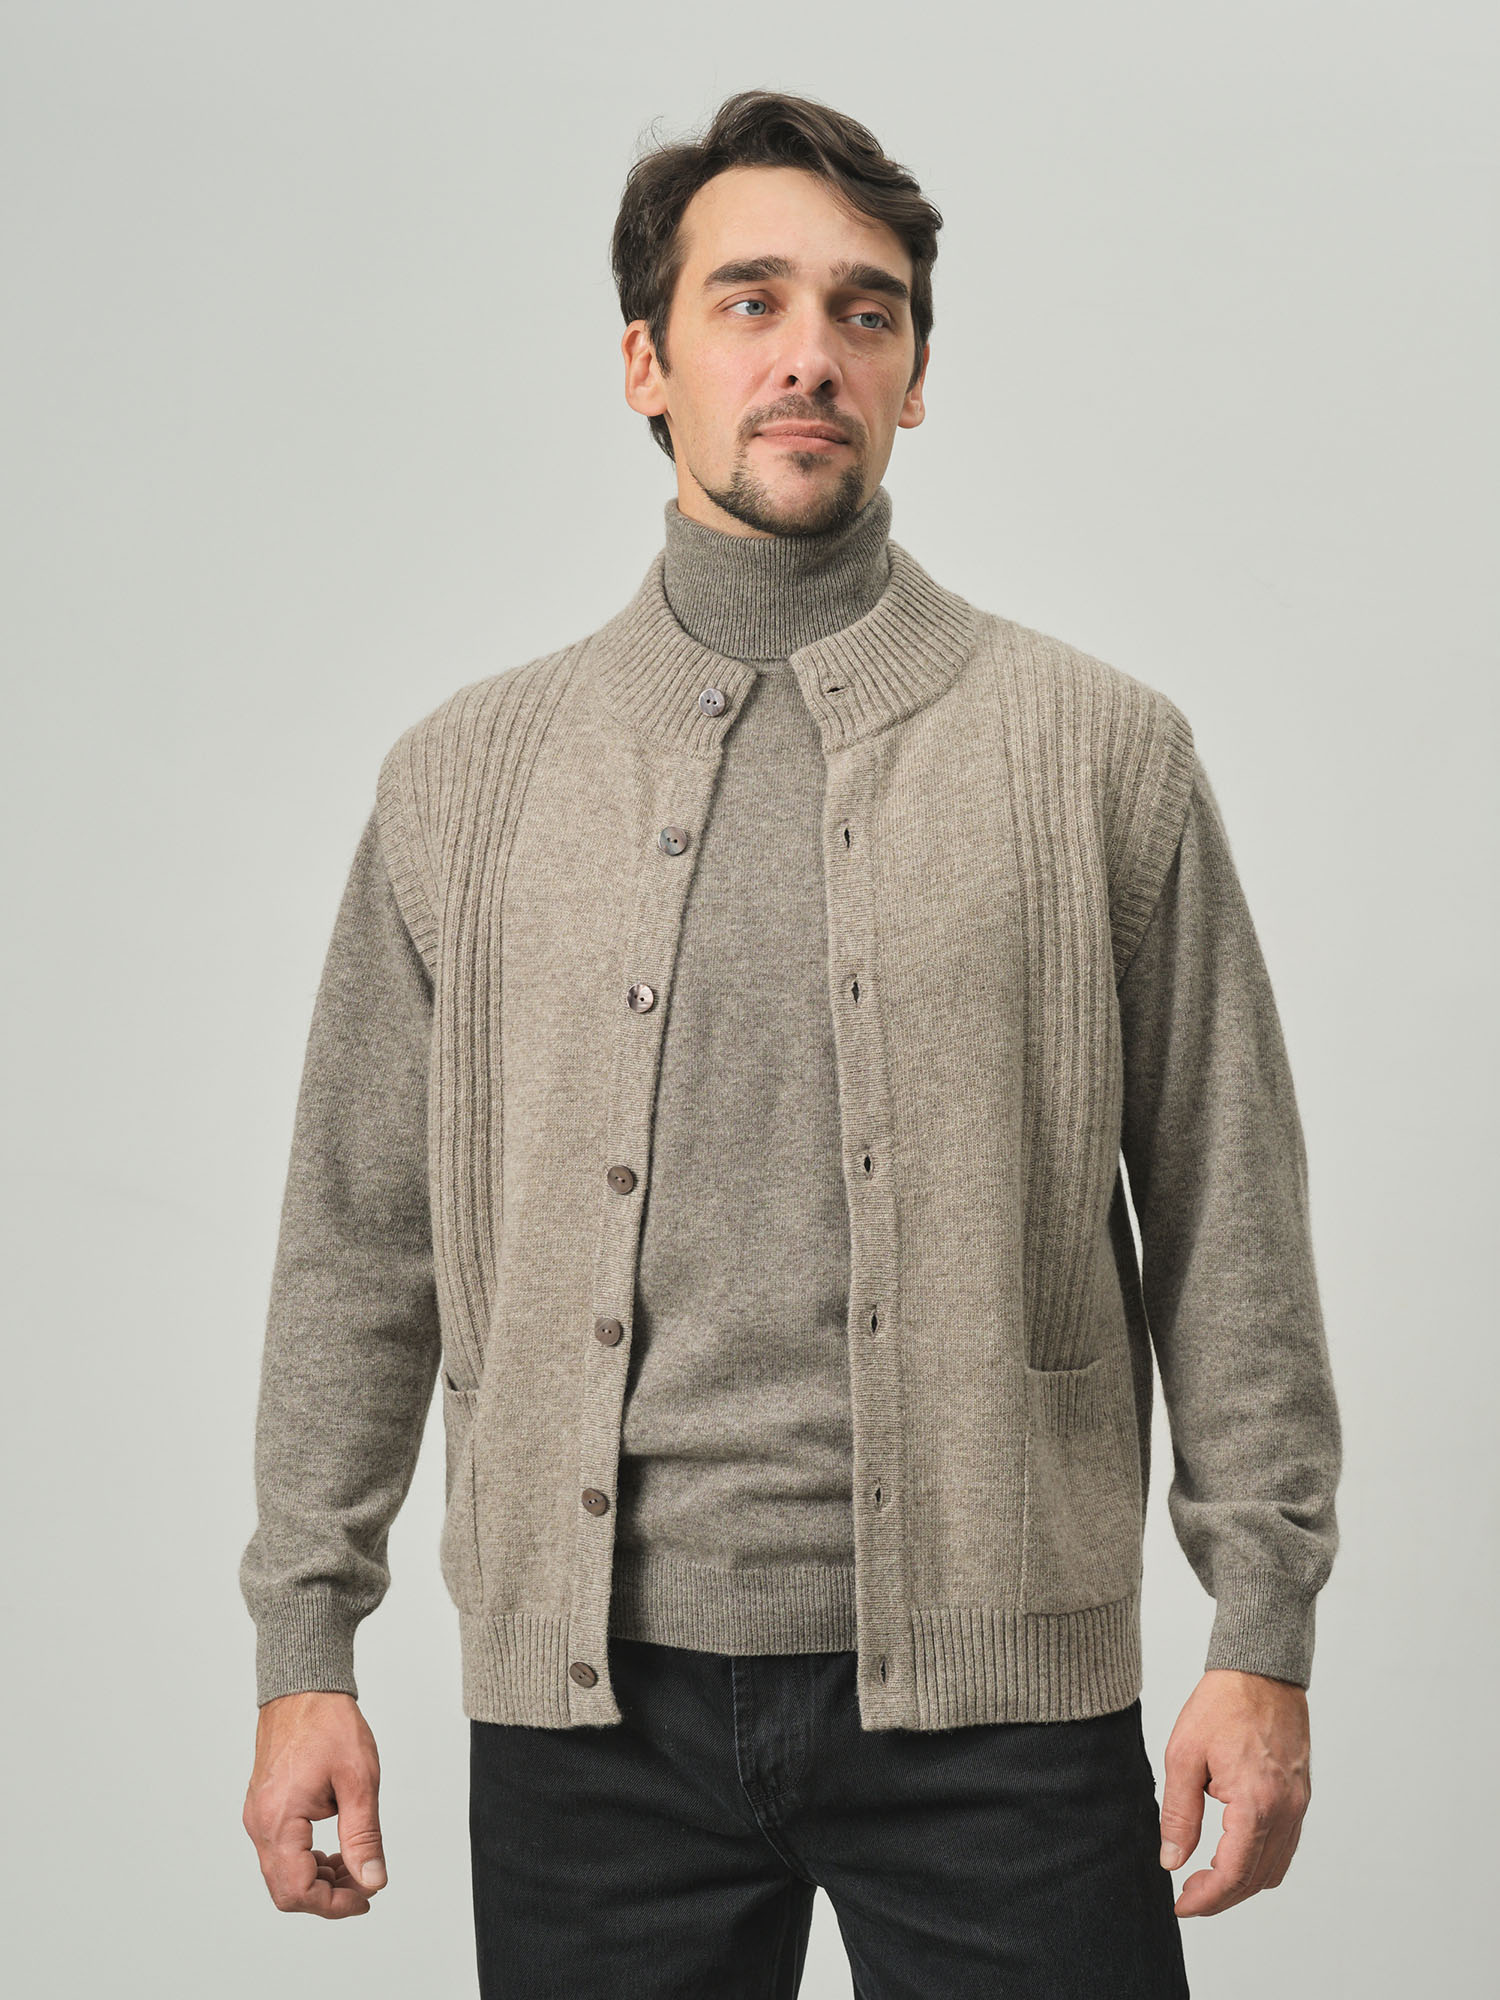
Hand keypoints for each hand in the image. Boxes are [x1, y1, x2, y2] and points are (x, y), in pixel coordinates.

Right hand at [243, 1690, 387, 1917]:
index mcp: (278, 1820)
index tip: (367, 1896)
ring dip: (319, 1879)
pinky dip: (308, 1860)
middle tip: (364, 1885)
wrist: (304, 1687)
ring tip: (355, 1864)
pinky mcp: (264, 1808)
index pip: (299, 1890)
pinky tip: (336, 1849)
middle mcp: (260, 1823)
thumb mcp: (359, 1780)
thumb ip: (364, 1836)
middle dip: (328, 1896)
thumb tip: (372, 1880)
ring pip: (282, 1873)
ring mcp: (258, 1816)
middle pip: (286, 1890)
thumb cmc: (328, 1723)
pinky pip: (280, 1852)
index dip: (335, 1904)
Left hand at [1157, 1668, 1311, 1917]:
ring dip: (1242, 1883)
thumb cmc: (1222, 1705)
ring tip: (1206, 1879)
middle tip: (1188, 1897)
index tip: (1180, 1905)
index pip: (1233, 1874)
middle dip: (1222, 1897)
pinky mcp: (1300, 1797)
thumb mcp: (1184, 1756)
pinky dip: (1260, 1862)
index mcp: (1256, 1803)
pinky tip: (1232, 1854)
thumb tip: (1171, 1860)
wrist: (1261, 1670)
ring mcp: (1297, 1805)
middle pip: (1257, 1880)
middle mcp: (1285, 1811)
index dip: (1206, 1899)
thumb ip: (1179, 1814)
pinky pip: (1285, 1847)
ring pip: (1275, 1869)